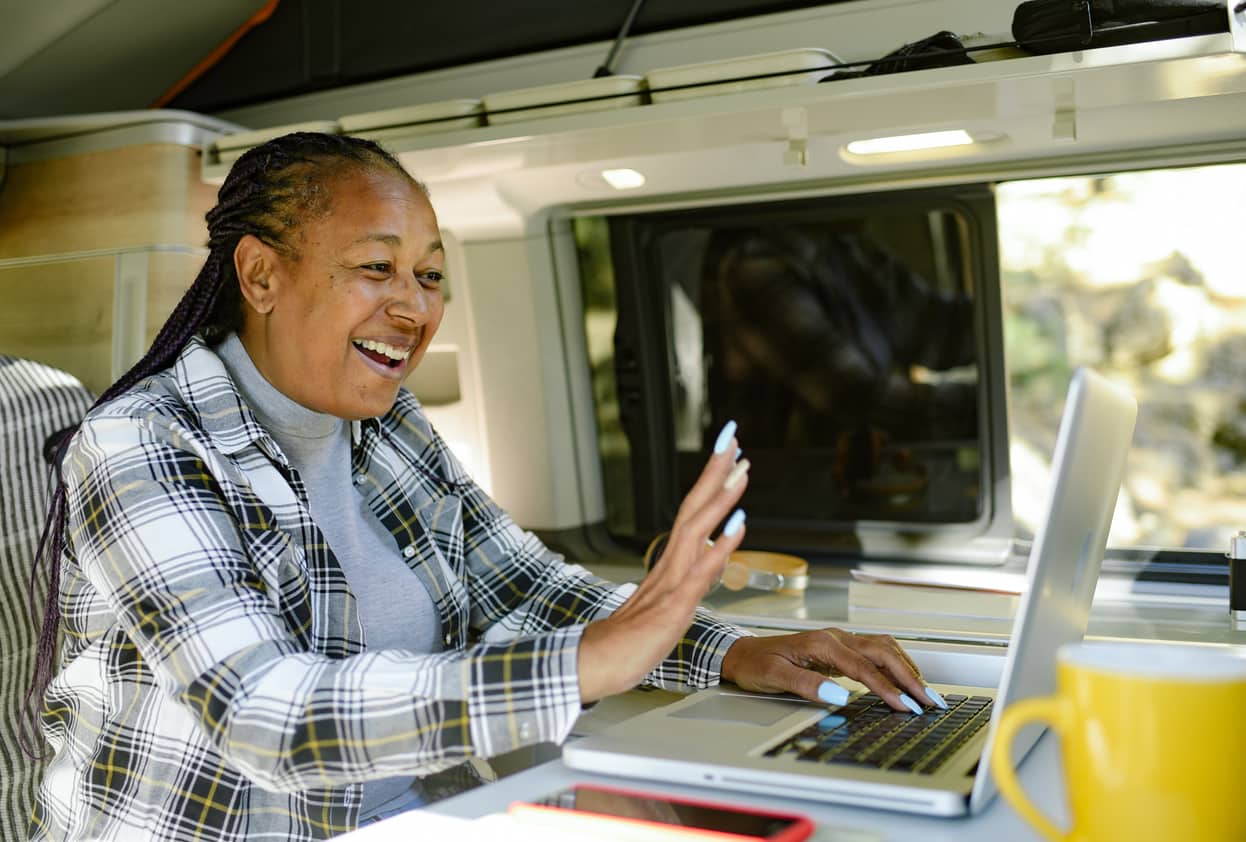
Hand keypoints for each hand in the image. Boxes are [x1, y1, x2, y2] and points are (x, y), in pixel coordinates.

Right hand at [578, 423, 748, 703]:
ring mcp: (670, 583)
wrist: (596, 665)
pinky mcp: (674, 606)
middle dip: (715, 470)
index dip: (710, 481)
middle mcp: (669, 564)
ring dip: (721, 497)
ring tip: (741, 470)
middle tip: (732, 437)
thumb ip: (684, 582)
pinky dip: (722, 545)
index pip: (692, 512)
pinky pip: (701, 570)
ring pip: (697, 529)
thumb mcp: (664, 604)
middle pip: (693, 506)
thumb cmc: (628, 640)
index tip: (727, 452)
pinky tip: (740, 525)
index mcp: (669, 563)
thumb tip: (705, 564)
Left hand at [720, 629, 942, 712]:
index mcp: (822, 644)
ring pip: (883, 647)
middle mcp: (835, 637)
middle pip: (883, 652)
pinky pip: (875, 650)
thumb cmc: (756, 664)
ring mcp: (839, 640)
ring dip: (906, 667)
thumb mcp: (776, 678)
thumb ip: (809, 685)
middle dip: (910, 676)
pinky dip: (895, 662)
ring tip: (925, 691)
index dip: (888, 689)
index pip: (864, 668)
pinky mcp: (839, 647)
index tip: (905, 706)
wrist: (742, 653)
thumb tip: (840, 696)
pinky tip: (904, 675)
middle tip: (930, 701)